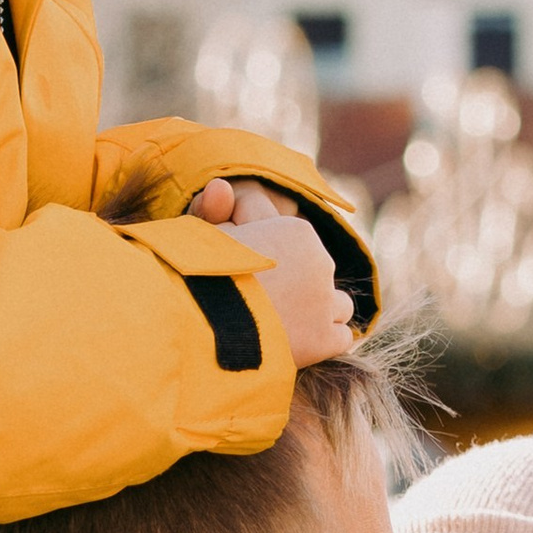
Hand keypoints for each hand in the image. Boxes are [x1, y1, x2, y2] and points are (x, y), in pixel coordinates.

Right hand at [189, 178, 354, 366]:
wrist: (198, 321)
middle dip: (297, 283)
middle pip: (317, 271)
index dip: (265, 255)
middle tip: (264, 301)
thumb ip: (214, 211)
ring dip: (317, 312)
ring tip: (285, 325)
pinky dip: (322, 342)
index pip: (290, 242)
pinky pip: (340, 337)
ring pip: (338, 305)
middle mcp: (320, 260)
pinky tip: (296, 345)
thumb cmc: (193, 273)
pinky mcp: (324, 338)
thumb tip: (220, 187)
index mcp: (296, 231)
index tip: (245, 273)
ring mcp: (325, 301)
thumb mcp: (200, 234)